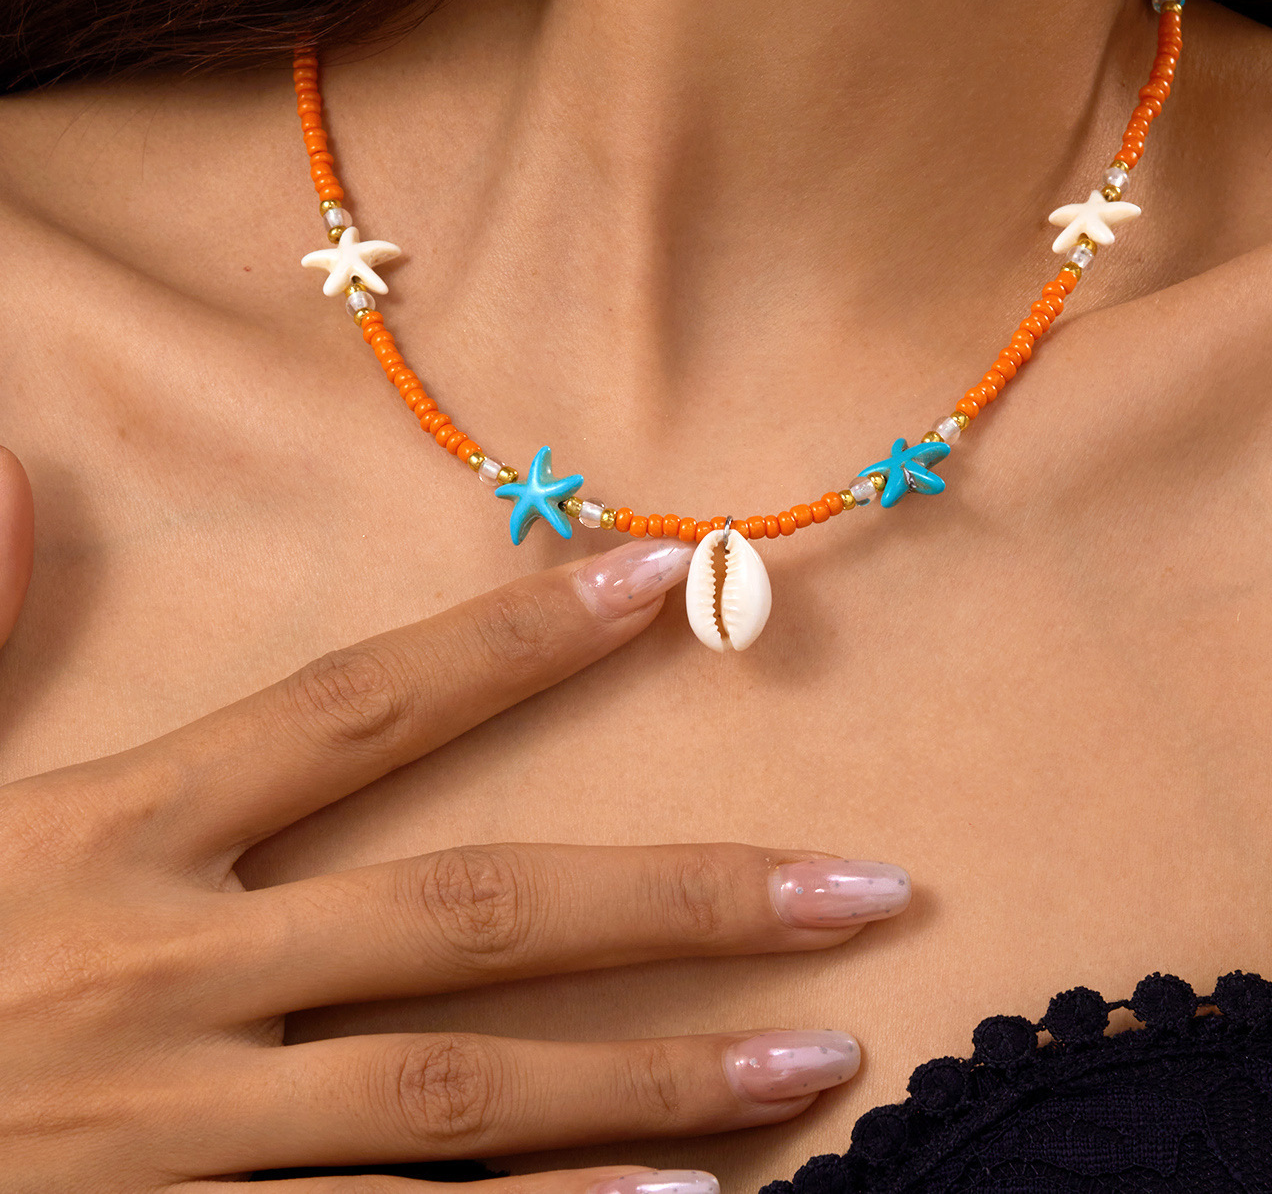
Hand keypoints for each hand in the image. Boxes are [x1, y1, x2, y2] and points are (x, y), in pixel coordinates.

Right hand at [0, 448, 910, 1193]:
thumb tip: (6, 465)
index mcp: (118, 831)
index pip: (365, 706)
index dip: (518, 640)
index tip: (664, 581)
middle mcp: (175, 974)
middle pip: (476, 917)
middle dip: (684, 899)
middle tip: (864, 889)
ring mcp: (181, 1139)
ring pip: (465, 1100)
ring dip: (658, 1076)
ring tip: (826, 1058)